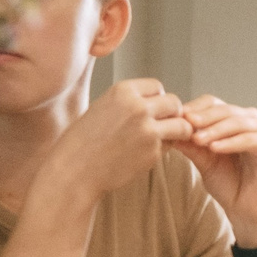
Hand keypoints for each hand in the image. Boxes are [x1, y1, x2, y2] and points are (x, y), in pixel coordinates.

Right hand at [39, 77, 189, 205]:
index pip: (157, 86)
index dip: (157, 99)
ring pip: (182, 125)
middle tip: (162, 125)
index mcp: (123, 91)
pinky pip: (170, 146)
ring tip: (163, 138)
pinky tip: (144, 154)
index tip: (151, 109)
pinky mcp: (153, 152)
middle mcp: (138, 107)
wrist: (75, 170)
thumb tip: (155, 102)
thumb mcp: (103, 107)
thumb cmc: (83, 141)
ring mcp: (148, 130)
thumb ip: (129, 102)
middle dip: (172, 114)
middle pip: (174, 103)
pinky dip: (164, 149)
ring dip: (177, 131)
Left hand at [176, 95, 256, 242]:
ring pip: (238, 122)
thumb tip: (170, 129)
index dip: (196, 108)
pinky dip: (231, 142)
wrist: (245, 210)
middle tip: (187, 123)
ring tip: (198, 139)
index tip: (177, 117)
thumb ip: (191, 145)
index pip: (213, 104)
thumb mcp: (203, 161)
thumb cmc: (228, 184)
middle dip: (205, 117)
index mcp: (233, 121)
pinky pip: (250, 139)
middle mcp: (249, 122)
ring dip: (216, 129)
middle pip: (226, 109)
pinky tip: (215, 148)